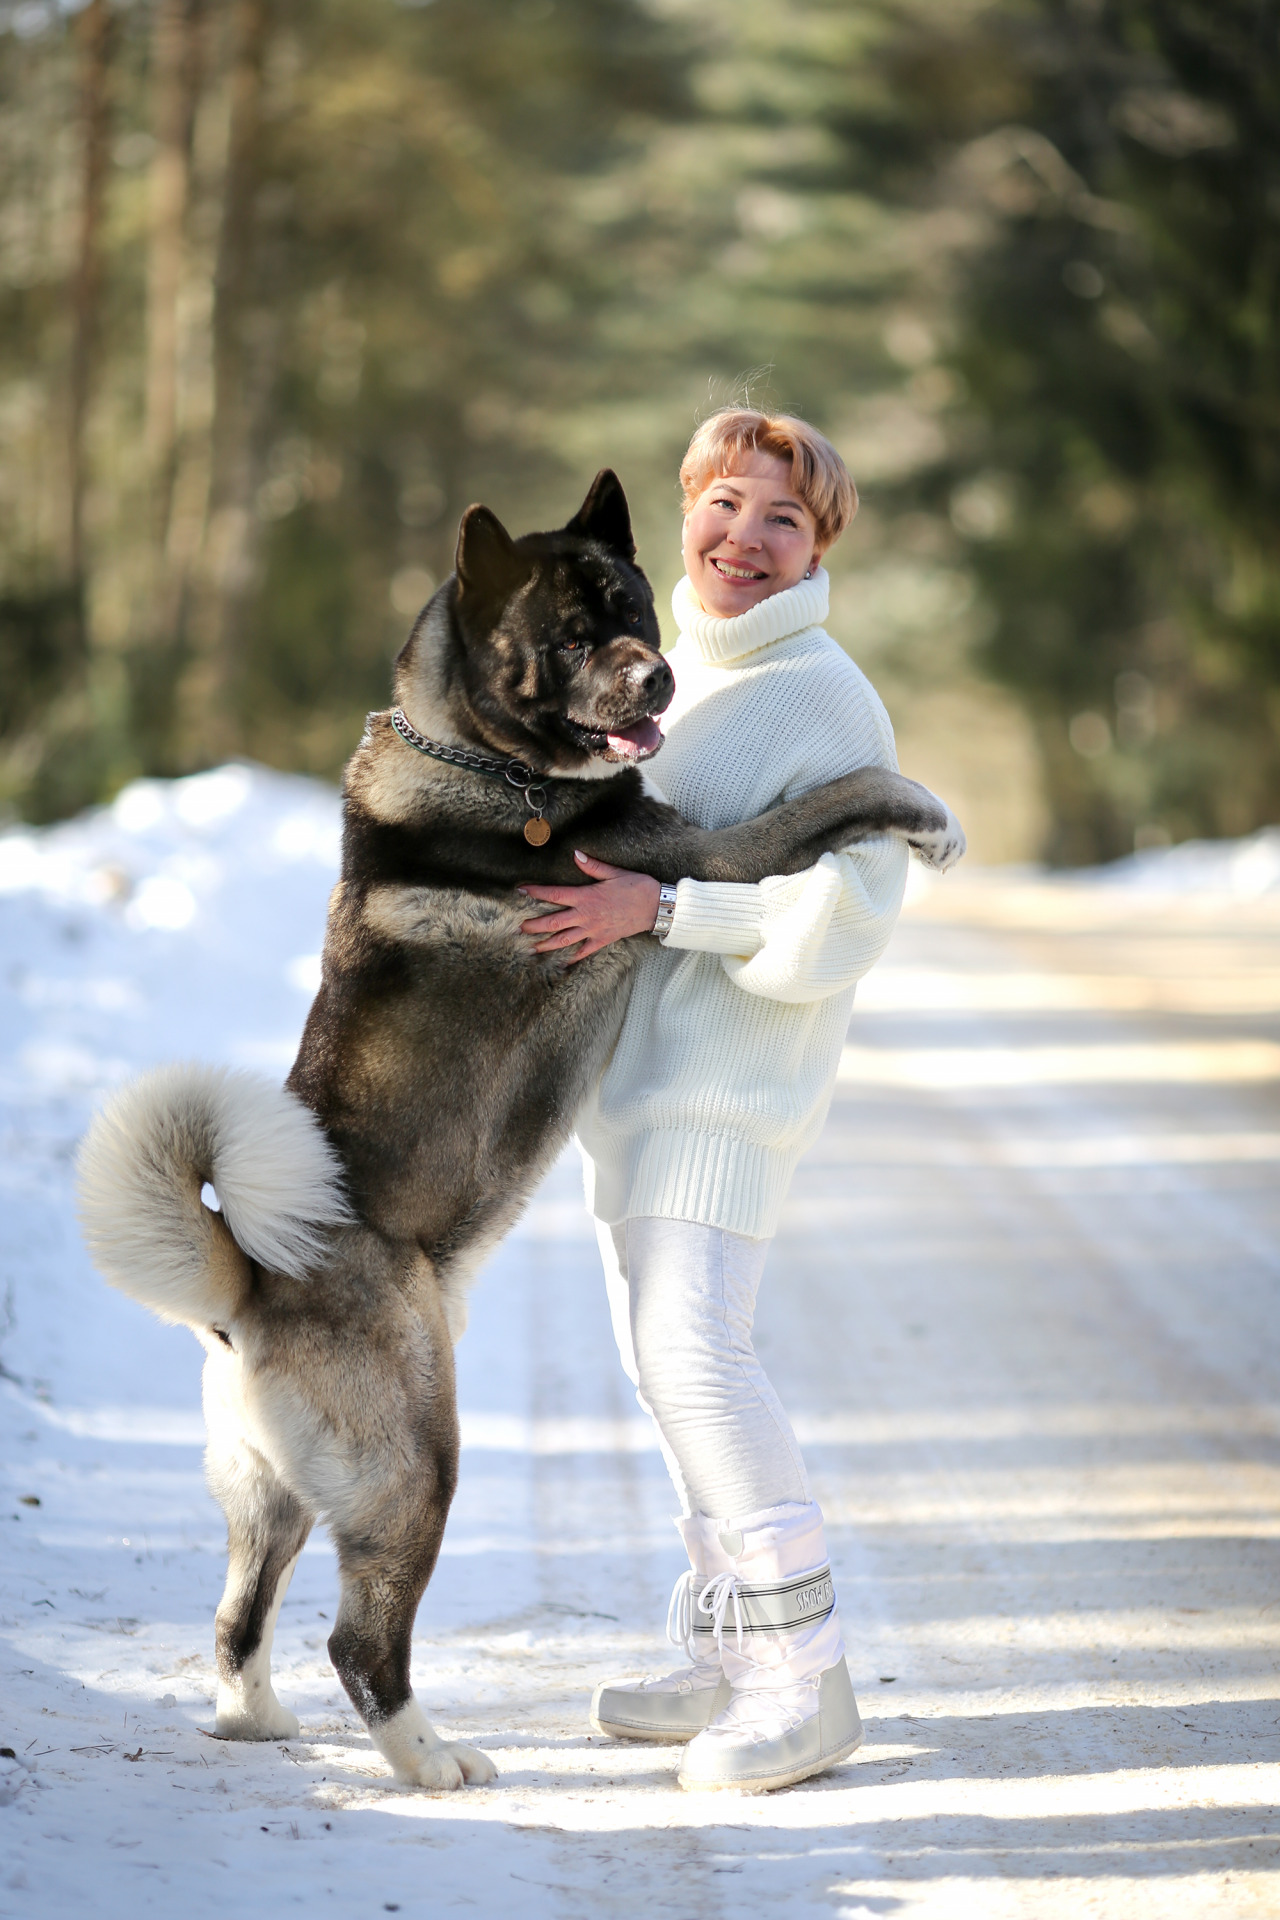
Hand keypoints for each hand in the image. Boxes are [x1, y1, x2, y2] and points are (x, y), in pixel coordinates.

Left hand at [518, 851, 661, 961]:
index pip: (555, 894)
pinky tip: (561, 963)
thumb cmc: (637, 887)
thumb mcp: (614, 873)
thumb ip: (592, 866)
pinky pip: (584, 951)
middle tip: (518, 928)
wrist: (656, 907)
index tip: (521, 891)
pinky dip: (572, 957)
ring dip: (546, 944)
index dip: (536, 892)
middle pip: (554, 922)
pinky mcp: (603, 940)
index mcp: (586, 896)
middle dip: (534, 925)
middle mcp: (586, 915)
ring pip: (564, 939)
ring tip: (531, 948)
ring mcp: (593, 930)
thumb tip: (576, 854)